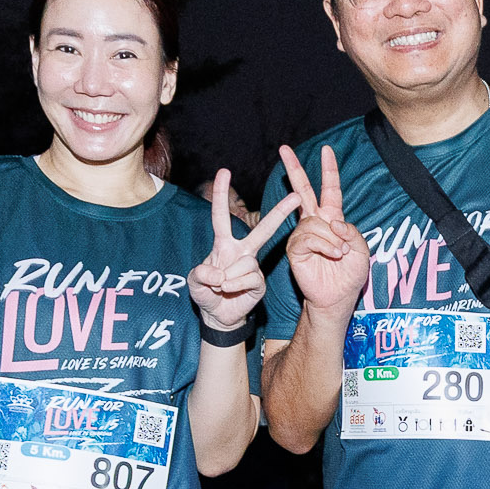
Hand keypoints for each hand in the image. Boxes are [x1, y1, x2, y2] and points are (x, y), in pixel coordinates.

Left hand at [185, 168, 303, 331]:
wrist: (218, 317)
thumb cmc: (205, 294)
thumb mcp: (193, 282)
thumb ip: (200, 274)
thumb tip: (220, 273)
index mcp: (224, 244)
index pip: (221, 216)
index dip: (220, 195)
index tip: (224, 172)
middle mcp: (243, 251)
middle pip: (263, 229)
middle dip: (280, 213)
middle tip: (296, 196)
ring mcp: (253, 266)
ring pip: (246, 263)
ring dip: (227, 278)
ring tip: (220, 287)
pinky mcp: (259, 282)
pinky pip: (249, 279)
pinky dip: (235, 286)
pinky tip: (229, 291)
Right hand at [275, 145, 370, 316]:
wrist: (337, 297)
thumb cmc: (349, 275)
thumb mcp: (361, 249)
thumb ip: (351, 231)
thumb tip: (332, 221)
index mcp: (332, 219)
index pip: (330, 189)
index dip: (329, 170)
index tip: (326, 150)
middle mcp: (314, 223)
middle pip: (302, 190)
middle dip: (294, 168)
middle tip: (283, 149)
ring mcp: (302, 235)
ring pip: (313, 222)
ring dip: (331, 238)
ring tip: (339, 253)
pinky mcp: (295, 249)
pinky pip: (307, 237)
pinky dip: (323, 245)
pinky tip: (331, 255)